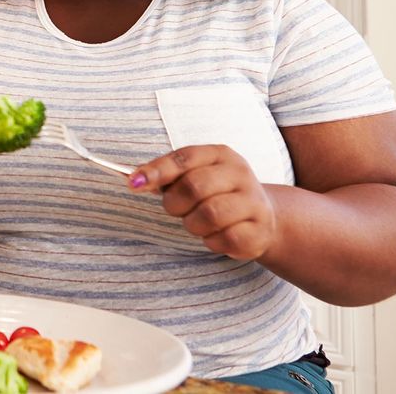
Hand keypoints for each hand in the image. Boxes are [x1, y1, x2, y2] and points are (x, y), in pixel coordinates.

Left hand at [129, 144, 276, 260]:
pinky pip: (226, 239)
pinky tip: (214, 235)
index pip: (184, 157)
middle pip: (194, 186)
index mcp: (220, 154)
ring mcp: (253, 201)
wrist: (263, 216)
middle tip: (174, 209)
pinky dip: (211, 241)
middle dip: (175, 203)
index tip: (133, 183)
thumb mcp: (195, 175)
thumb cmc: (216, 192)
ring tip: (195, 223)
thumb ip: (167, 175)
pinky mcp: (259, 230)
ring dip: (192, 224)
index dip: (157, 170)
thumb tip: (134, 179)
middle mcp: (240, 173)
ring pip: (210, 214)